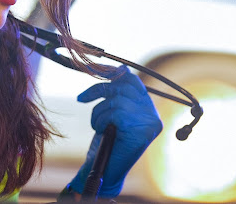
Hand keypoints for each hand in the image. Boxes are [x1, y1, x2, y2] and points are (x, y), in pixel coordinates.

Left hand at [69, 65, 161, 197]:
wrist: (104, 170)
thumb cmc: (106, 141)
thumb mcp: (111, 111)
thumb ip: (117, 92)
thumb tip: (121, 66)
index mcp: (147, 108)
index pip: (132, 80)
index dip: (111, 72)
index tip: (92, 70)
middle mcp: (153, 115)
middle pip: (124, 85)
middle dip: (98, 90)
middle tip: (82, 98)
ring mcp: (150, 124)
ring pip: (117, 100)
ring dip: (98, 111)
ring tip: (97, 125)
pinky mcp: (143, 132)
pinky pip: (116, 113)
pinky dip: (102, 120)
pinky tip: (103, 131)